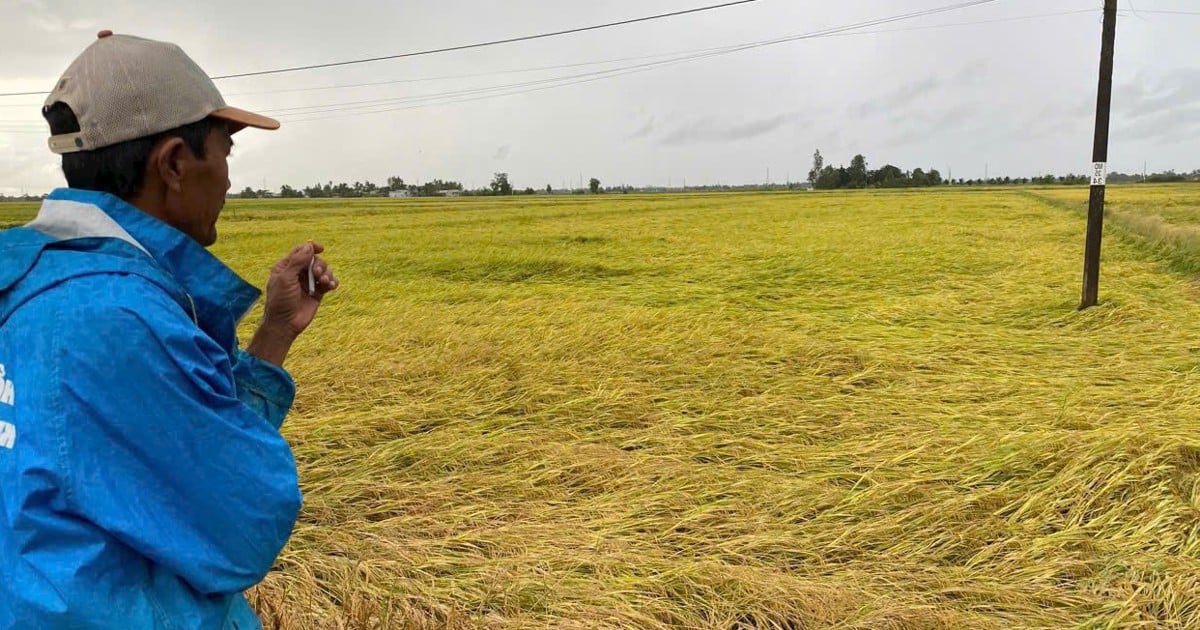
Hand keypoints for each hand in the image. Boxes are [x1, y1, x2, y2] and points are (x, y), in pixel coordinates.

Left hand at [248, 242, 338, 365]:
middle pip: (315, 260)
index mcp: (286, 267)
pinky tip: (331, 286)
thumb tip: (309, 246)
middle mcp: (298, 273)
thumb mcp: (285, 278)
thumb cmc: (280, 301)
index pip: (301, 251)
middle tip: (317, 274)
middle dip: (320, 265)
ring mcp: (309, 283)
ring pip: (324, 270)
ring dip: (327, 274)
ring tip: (325, 282)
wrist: (285, 324)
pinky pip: (329, 282)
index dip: (311, 247)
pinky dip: (332, 282)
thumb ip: (297, 261)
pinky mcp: (318, 293)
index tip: (320, 248)